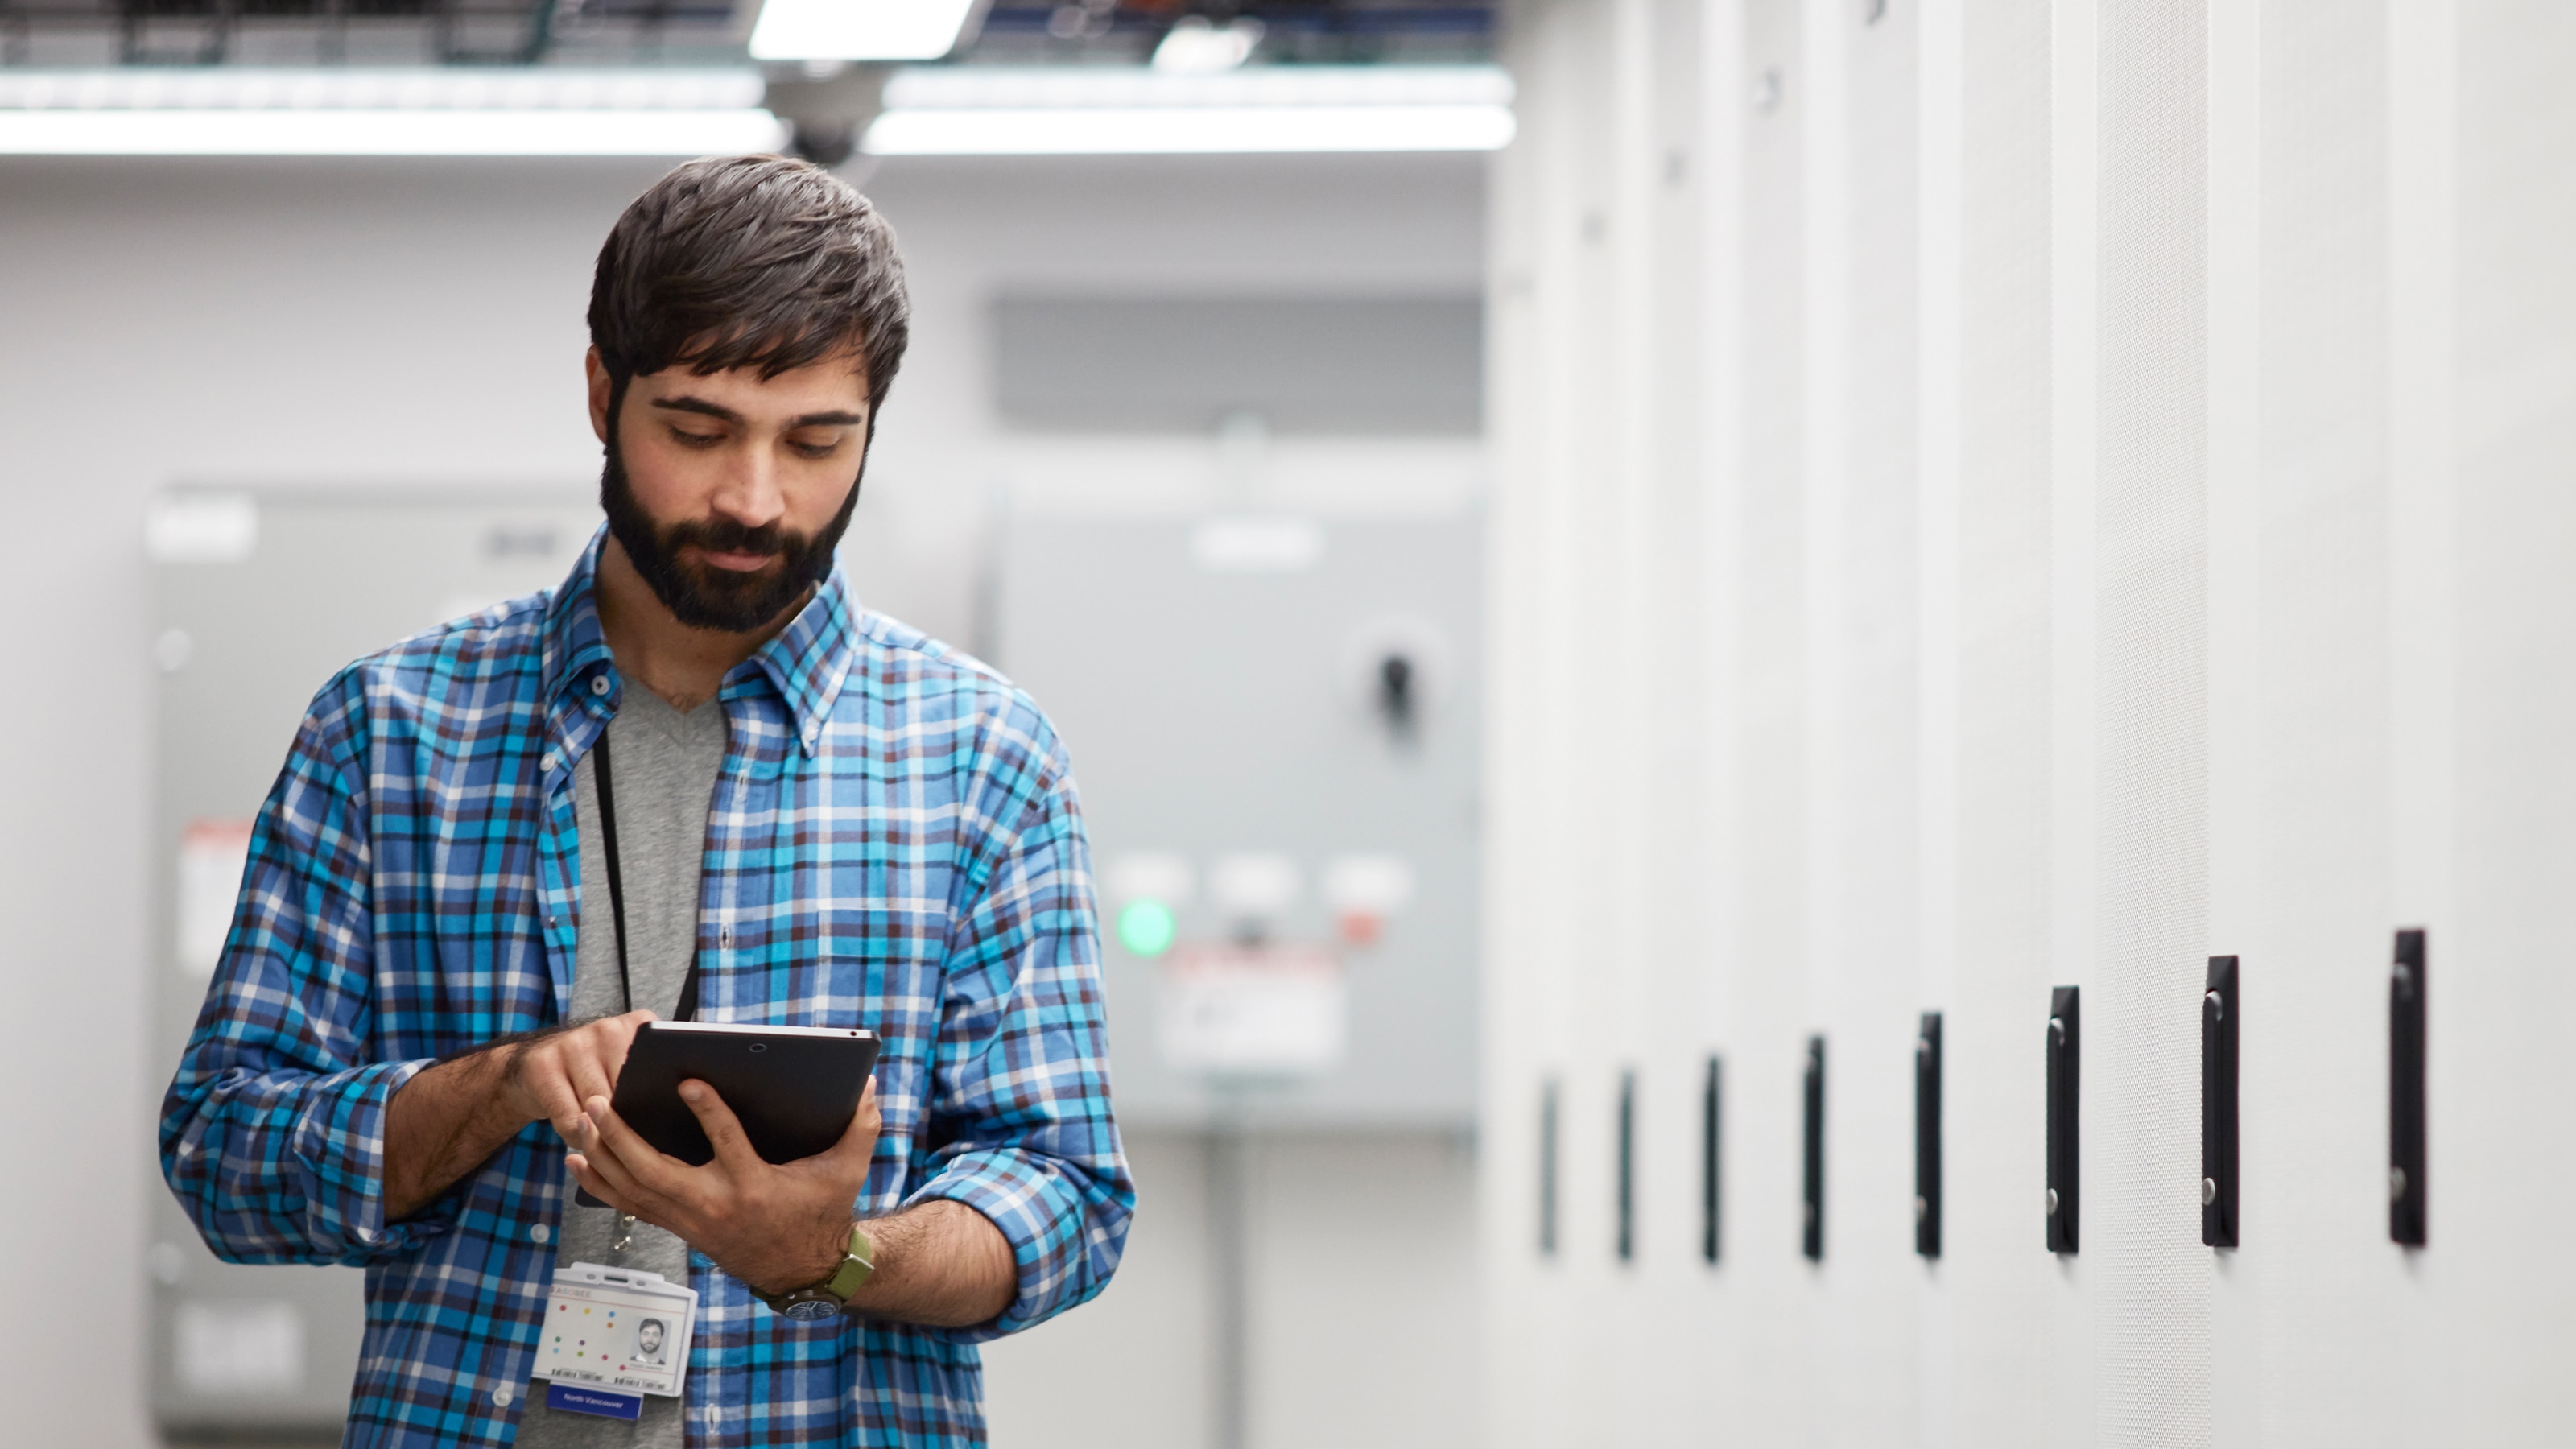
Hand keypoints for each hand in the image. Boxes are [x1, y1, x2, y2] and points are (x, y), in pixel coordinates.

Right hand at [500, 1009, 656, 1143]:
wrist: (536, 1061)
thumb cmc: (594, 1072)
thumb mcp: (628, 1069)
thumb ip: (654, 1084)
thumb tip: (672, 1120)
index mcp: (640, 1027)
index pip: (662, 1074)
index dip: (660, 1106)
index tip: (658, 1122)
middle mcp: (609, 1030)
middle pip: (629, 1096)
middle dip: (627, 1127)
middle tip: (625, 1140)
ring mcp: (575, 1044)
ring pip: (599, 1111)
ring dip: (600, 1136)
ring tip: (600, 1136)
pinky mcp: (544, 1065)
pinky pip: (570, 1119)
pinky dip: (576, 1136)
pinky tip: (577, 1131)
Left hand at [567, 1077, 880, 1296]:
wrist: (802, 1267)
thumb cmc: (822, 1210)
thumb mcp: (849, 1169)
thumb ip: (862, 1124)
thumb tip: (869, 1083)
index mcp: (755, 1185)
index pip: (727, 1144)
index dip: (707, 1112)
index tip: (687, 1081)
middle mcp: (715, 1205)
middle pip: (655, 1172)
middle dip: (622, 1136)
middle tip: (601, 1100)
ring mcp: (691, 1220)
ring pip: (633, 1189)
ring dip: (604, 1154)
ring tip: (584, 1117)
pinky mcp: (678, 1226)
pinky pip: (629, 1205)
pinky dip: (599, 1183)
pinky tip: (577, 1159)